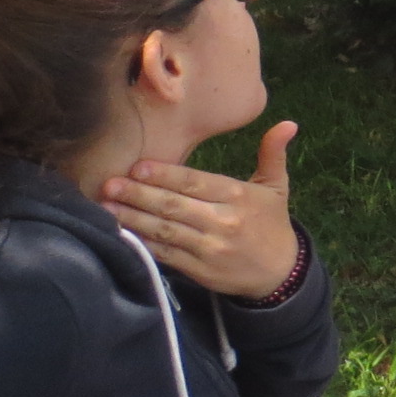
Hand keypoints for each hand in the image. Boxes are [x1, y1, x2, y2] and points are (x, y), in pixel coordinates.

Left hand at [101, 121, 300, 300]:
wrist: (280, 273)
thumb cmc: (272, 223)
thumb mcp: (276, 187)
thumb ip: (273, 154)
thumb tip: (288, 123)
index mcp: (239, 196)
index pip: (196, 182)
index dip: (166, 175)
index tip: (137, 167)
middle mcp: (224, 221)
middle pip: (175, 205)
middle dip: (140, 194)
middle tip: (110, 184)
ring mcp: (210, 248)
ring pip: (166, 230)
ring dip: (134, 218)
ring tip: (107, 206)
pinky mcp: (200, 270)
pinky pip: (167, 255)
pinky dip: (144, 244)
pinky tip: (123, 233)